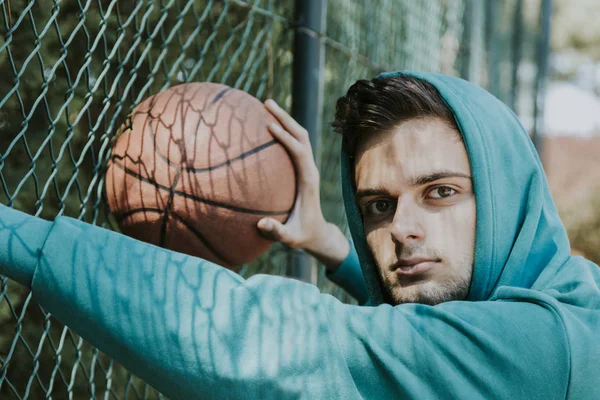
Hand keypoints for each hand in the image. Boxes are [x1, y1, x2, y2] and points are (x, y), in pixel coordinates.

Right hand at [257, 100, 349, 269]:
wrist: (318, 233)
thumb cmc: (302, 236)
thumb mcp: (289, 238)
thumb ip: (276, 232)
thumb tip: (261, 225)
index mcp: (308, 181)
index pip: (299, 152)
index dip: (286, 138)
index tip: (269, 125)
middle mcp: (310, 169)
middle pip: (301, 135)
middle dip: (285, 117)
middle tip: (266, 102)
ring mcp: (307, 166)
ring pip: (299, 136)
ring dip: (285, 119)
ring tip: (265, 105)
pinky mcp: (302, 167)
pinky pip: (294, 143)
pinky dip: (283, 130)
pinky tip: (266, 123)